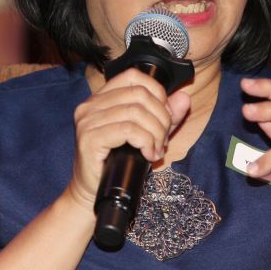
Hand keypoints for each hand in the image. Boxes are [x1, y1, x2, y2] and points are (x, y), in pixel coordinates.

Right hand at [67, 68, 190, 209]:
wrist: (92, 193)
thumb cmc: (116, 163)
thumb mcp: (146, 135)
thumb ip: (164, 116)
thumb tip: (183, 97)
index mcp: (101, 98)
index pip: (134, 76)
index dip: (157, 92)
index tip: (166, 116)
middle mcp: (90, 105)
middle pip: (139, 95)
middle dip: (161, 117)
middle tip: (163, 139)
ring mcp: (87, 121)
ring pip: (136, 112)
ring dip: (155, 133)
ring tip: (156, 150)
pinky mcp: (89, 138)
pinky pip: (128, 130)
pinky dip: (145, 141)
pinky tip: (148, 154)